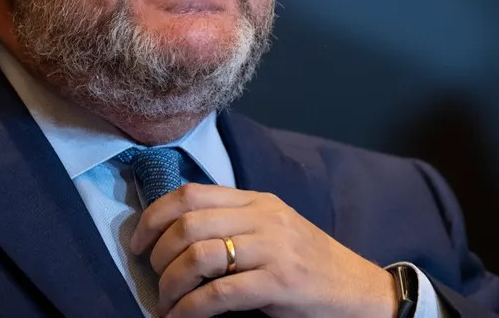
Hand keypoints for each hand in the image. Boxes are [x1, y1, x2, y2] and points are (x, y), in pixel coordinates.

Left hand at [130, 183, 397, 317]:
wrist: (359, 290)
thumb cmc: (310, 263)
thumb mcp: (274, 229)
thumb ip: (235, 222)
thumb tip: (175, 231)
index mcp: (258, 201)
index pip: (191, 192)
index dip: (154, 216)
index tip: (138, 241)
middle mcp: (264, 218)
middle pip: (188, 223)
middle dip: (158, 254)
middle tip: (153, 278)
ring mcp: (273, 249)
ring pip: (198, 256)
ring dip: (170, 285)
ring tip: (166, 303)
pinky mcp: (279, 283)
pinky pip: (218, 294)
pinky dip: (189, 309)